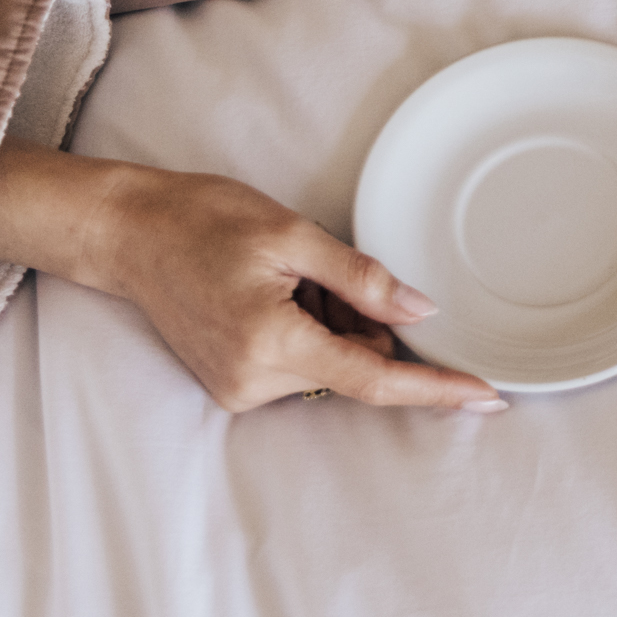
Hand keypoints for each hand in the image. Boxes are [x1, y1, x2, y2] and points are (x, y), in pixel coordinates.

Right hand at [0, 145, 504, 414]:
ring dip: (332, 323)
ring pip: (327, 364)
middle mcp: (255, 382)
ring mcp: (239, 390)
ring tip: (288, 274)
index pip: (375, 380)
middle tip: (322, 268)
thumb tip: (421, 312)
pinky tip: (275, 292)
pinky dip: (307, 331)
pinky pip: (298, 366)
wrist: (129, 232)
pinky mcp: (230, 385)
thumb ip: (360, 278)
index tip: (487, 397)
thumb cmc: (204, 219)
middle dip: (363, 321)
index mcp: (274, 344)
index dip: (437, 390)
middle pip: (353, 366)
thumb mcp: (291, 234)